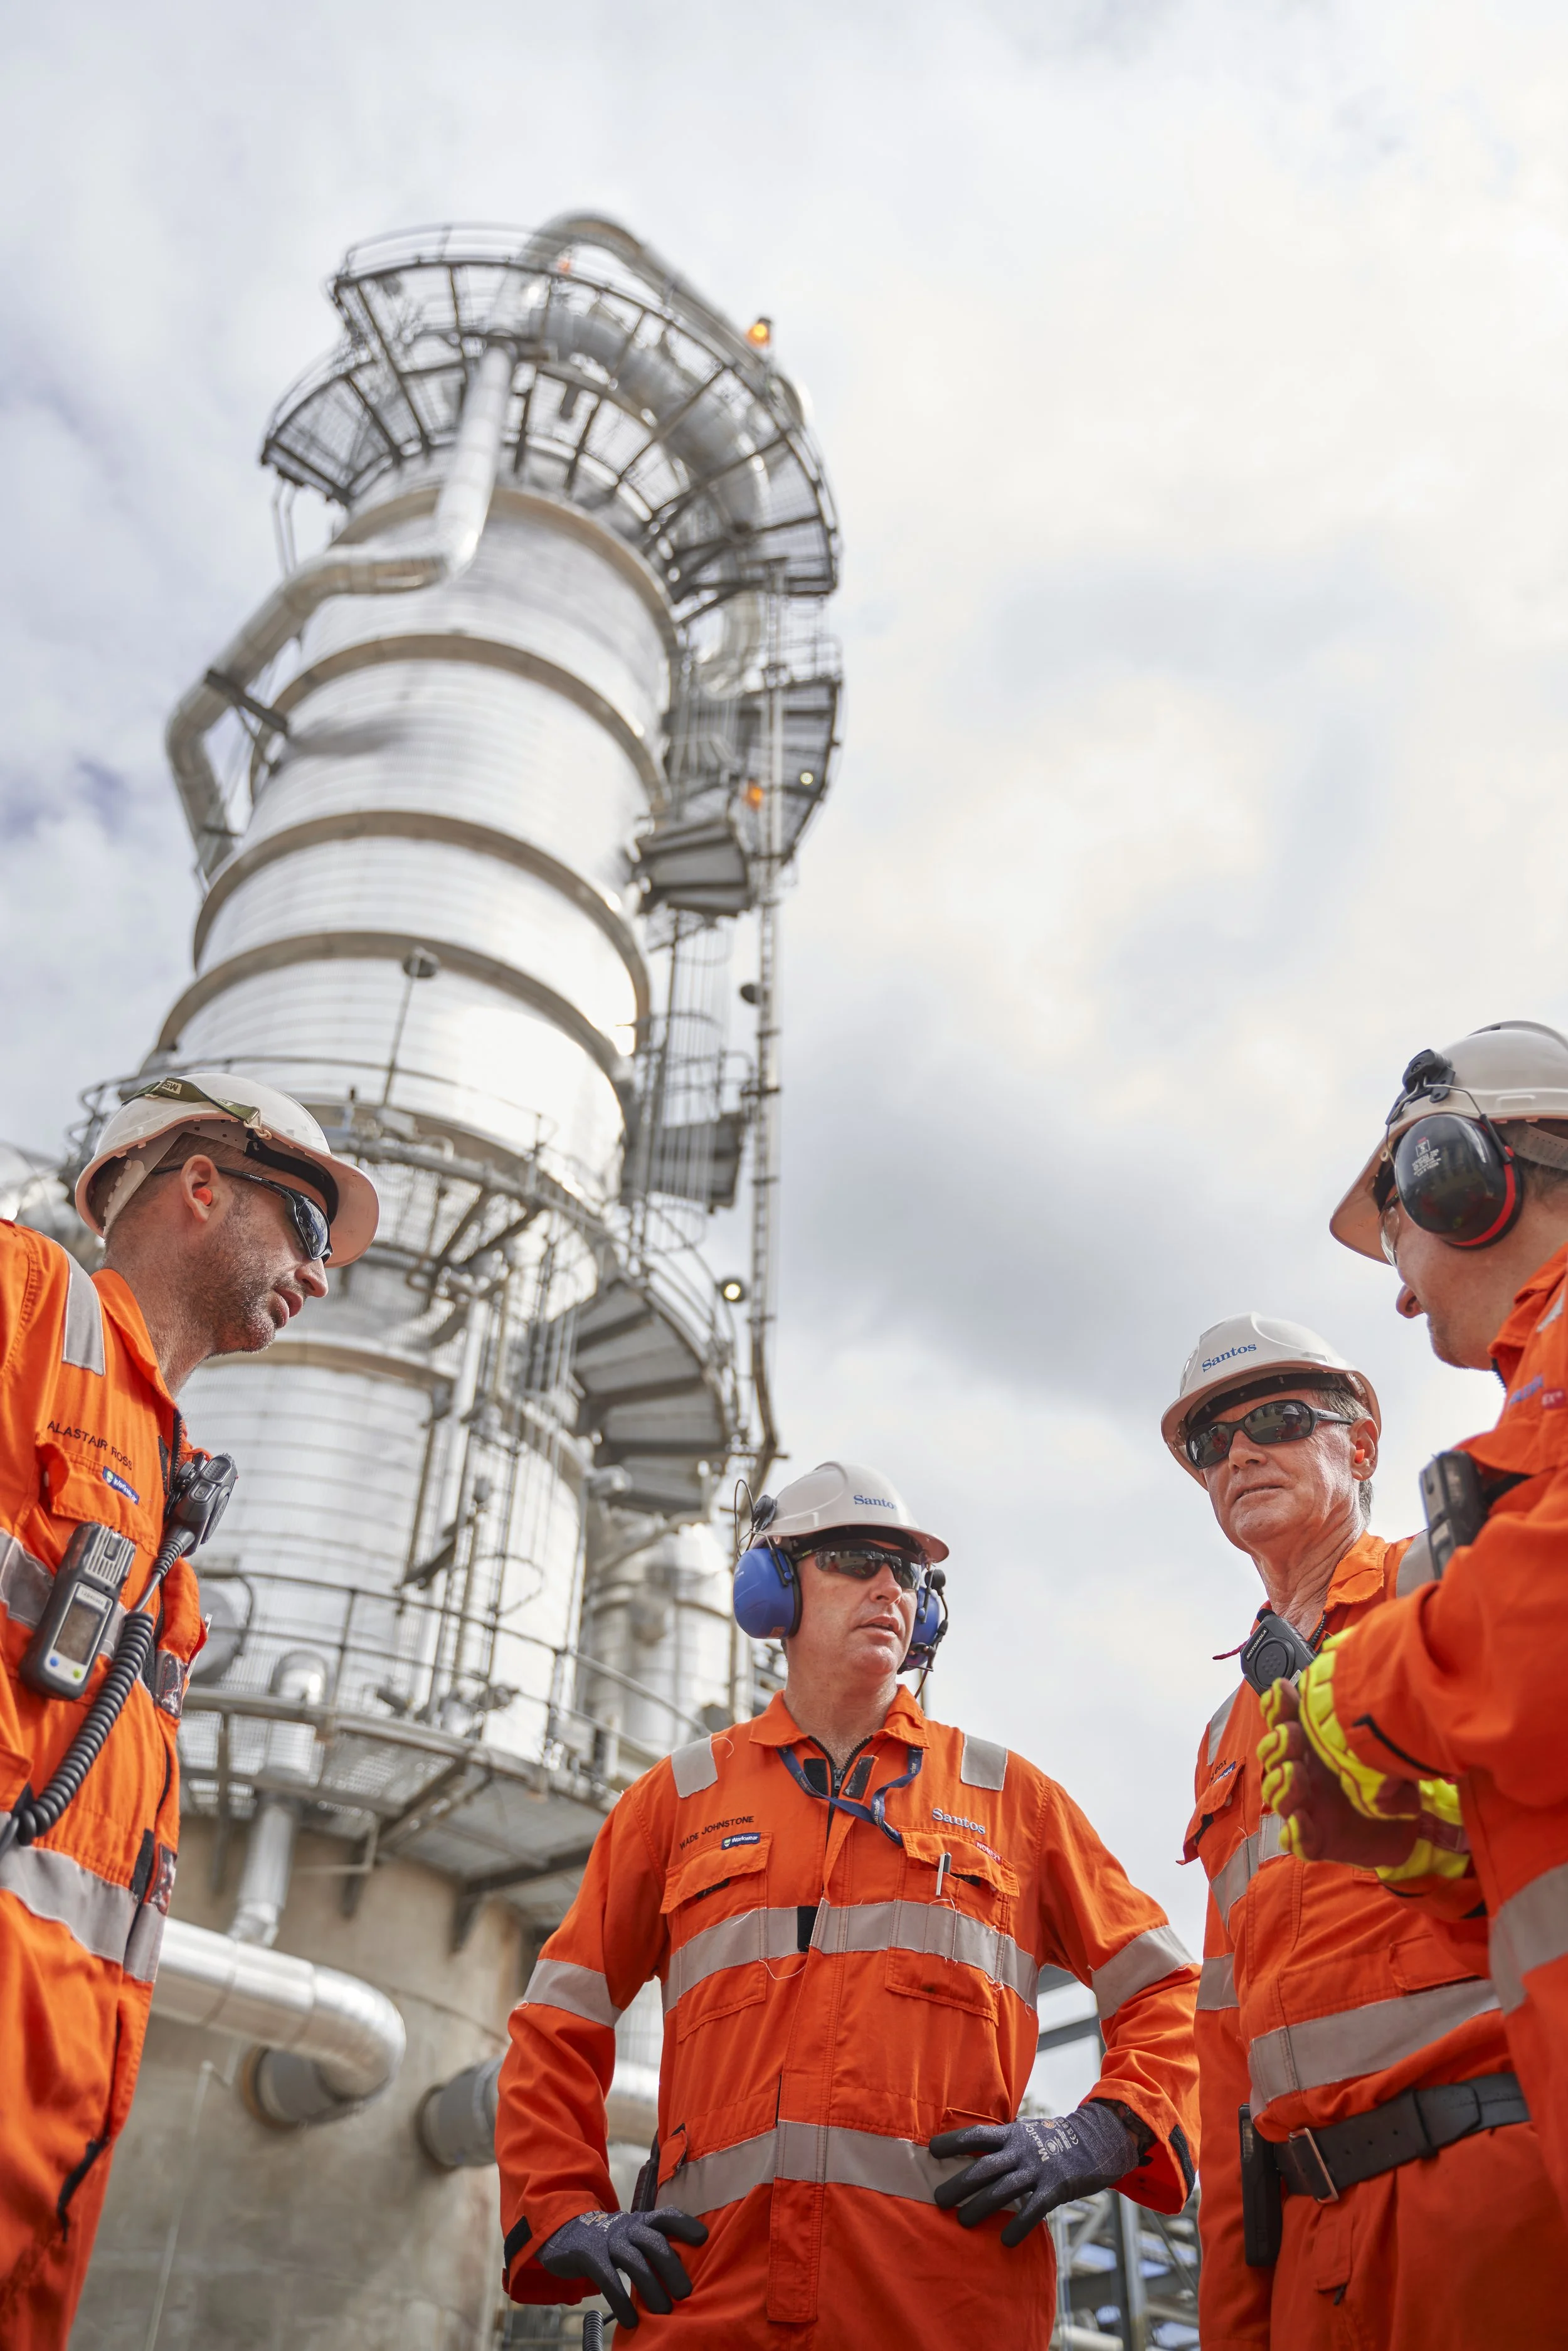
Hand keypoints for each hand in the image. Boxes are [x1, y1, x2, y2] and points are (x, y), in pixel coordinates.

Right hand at [538, 2207, 708, 2330]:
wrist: (566, 2232)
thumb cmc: (611, 2240)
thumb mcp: (632, 2236)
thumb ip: (654, 2246)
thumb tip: (686, 2272)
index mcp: (641, 2221)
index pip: (666, 2216)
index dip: (685, 2225)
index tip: (703, 2239)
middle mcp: (628, 2226)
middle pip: (654, 2241)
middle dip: (671, 2266)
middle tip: (685, 2292)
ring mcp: (608, 2240)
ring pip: (634, 2261)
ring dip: (651, 2288)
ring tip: (664, 2311)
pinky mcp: (590, 2255)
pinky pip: (608, 2279)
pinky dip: (621, 2301)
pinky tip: (631, 2321)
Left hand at [930, 2102, 1135, 2246]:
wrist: (1096, 2140)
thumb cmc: (1053, 2139)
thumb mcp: (1026, 2132)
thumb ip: (1003, 2142)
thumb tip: (971, 2151)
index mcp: (1011, 2134)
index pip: (976, 2135)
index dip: (953, 2142)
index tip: (931, 2151)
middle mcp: (1021, 2149)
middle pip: (984, 2167)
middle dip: (959, 2183)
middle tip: (938, 2199)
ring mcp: (1038, 2168)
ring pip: (1003, 2190)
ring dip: (981, 2206)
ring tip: (963, 2221)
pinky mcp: (1056, 2188)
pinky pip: (1033, 2209)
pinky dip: (1018, 2225)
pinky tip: (1005, 2240)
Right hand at [1258, 1680, 1421, 1867]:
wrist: (1412, 1825)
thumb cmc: (1388, 1777)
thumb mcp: (1380, 1744)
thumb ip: (1367, 1723)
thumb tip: (1363, 1687)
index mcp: (1311, 1747)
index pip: (1282, 1722)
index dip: (1275, 1707)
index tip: (1282, 1691)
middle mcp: (1302, 1775)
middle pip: (1271, 1758)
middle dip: (1276, 1744)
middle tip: (1291, 1734)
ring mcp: (1306, 1808)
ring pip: (1276, 1797)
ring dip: (1280, 1784)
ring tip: (1293, 1772)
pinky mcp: (1316, 1840)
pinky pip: (1295, 1841)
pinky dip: (1295, 1832)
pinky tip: (1301, 1820)